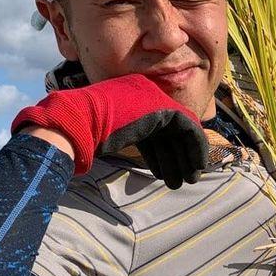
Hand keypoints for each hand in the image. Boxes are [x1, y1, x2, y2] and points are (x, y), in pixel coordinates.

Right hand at [11, 74, 207, 187]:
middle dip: (177, 157)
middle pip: (168, 130)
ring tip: (186, 181)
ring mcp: (153, 98)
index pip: (154, 127)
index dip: (163, 152)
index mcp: (130, 98)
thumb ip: (129, 137)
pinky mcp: (163, 107)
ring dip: (186, 157)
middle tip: (183, 179)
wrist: (78, 122)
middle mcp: (144, 94)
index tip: (164, 173)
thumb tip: (143, 154)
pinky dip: (196, 147)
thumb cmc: (84, 134)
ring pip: (180, 131)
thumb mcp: (111, 133)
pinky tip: (196, 166)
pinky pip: (189, 128)